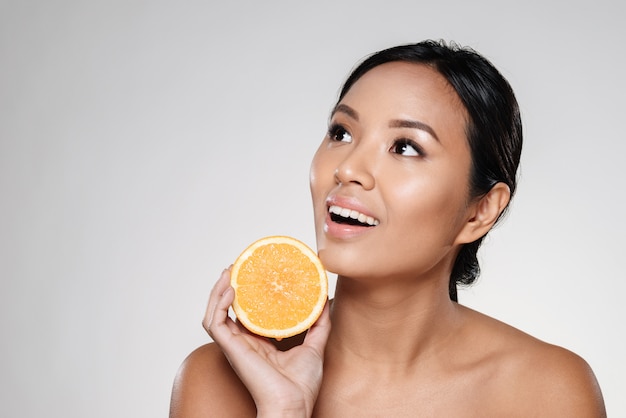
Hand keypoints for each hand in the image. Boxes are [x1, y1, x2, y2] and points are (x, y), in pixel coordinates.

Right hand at [203, 268, 330, 416]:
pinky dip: (218, 305)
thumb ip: (318, 324)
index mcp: (258, 342)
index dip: (245, 293)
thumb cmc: (301, 385)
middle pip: (226, 309)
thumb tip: (324, 300)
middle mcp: (243, 342)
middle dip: (227, 286)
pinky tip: (231, 291)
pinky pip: (215, 324)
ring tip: (228, 272)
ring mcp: (235, 345)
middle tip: (236, 266)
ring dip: (218, 291)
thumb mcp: (314, 346)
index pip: (245, 313)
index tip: (252, 273)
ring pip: (214, 313)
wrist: (294, 404)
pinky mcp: (231, 349)